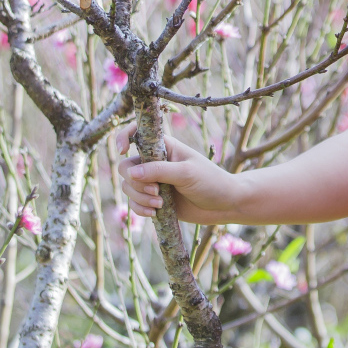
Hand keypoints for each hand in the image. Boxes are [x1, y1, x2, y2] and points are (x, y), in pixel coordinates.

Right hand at [119, 132, 244, 224]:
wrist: (224, 205)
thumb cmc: (210, 181)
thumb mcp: (186, 173)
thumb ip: (158, 171)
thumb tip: (130, 174)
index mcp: (163, 147)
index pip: (136, 134)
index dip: (123, 138)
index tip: (122, 151)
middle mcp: (154, 162)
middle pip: (126, 168)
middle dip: (136, 183)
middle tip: (156, 191)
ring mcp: (153, 182)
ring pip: (128, 187)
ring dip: (139, 198)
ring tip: (159, 204)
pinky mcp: (154, 200)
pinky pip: (135, 204)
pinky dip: (140, 209)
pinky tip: (154, 213)